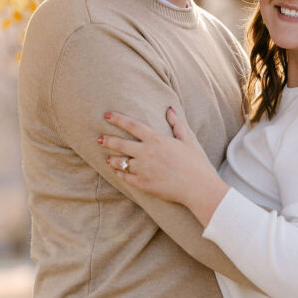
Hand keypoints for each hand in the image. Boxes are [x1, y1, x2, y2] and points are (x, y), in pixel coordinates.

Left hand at [99, 108, 228, 221]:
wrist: (198, 187)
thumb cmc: (195, 163)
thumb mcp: (187, 140)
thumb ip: (177, 123)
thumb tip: (170, 109)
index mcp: (156, 139)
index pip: (132, 125)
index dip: (117, 119)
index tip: (106, 116)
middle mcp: (146, 153)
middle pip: (119, 144)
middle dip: (107, 140)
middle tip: (100, 139)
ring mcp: (143, 169)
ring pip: (119, 162)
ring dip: (112, 159)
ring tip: (109, 159)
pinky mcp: (142, 184)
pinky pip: (125, 178)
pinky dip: (120, 174)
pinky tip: (118, 172)